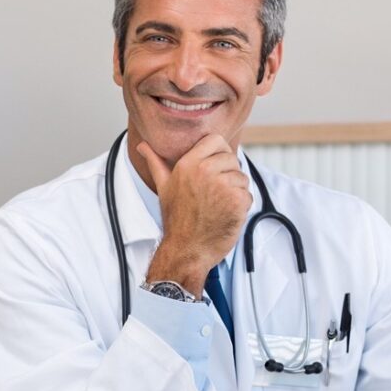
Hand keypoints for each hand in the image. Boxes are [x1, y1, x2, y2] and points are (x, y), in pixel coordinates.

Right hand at [138, 134, 251, 295]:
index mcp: (188, 163)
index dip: (218, 153)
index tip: (214, 168)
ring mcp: (223, 186)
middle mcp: (206, 171)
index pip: (216, 140)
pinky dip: (241, 206)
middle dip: (227, 175)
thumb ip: (155, 162)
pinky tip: (225, 214)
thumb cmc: (175, 219)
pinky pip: (248, 195)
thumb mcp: (163, 186)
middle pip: (232, 158)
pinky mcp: (237, 201)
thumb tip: (142, 145)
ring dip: (235, 192)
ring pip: (242, 178)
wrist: (186, 250)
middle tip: (213, 195)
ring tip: (218, 206)